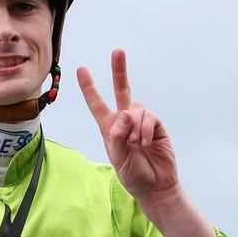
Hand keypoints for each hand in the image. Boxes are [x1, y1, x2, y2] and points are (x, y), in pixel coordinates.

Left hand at [77, 49, 178, 203]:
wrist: (156, 185)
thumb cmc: (133, 174)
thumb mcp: (118, 158)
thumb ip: (118, 136)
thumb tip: (124, 113)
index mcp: (109, 127)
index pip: (97, 103)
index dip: (89, 87)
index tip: (81, 69)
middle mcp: (124, 120)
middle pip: (121, 90)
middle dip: (119, 70)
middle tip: (118, 51)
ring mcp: (141, 121)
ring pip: (135, 108)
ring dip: (134, 126)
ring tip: (137, 144)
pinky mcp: (156, 125)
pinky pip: (149, 117)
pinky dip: (145, 129)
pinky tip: (146, 143)